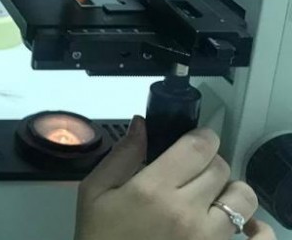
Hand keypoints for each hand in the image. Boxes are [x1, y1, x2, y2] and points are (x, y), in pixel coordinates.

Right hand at [74, 117, 274, 239]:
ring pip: (242, 199)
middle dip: (211, 162)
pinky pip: (256, 239)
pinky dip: (256, 229)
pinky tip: (245, 227)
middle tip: (196, 170)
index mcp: (152, 190)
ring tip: (213, 196)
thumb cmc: (101, 236)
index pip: (197, 148)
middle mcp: (185, 212)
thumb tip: (142, 124)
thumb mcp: (95, 192)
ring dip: (231, 191)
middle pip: (220, 169)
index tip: (197, 139)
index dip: (203, 137)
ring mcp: (205, 238)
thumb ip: (121, 155)